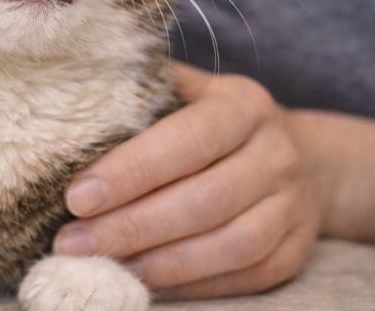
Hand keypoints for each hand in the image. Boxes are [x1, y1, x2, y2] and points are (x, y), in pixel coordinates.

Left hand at [55, 62, 321, 298]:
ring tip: (101, 265)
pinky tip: (143, 281)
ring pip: (229, 245)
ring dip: (159, 263)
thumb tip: (73, 97)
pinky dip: (191, 285)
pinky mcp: (296, 252)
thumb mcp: (185, 89)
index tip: (77, 197)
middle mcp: (277, 153)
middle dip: (132, 226)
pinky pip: (243, 276)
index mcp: (244, 105)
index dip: (132, 171)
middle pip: (206, 199)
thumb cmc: (211, 118)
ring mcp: (292, 207)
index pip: (189, 139)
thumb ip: (140, 91)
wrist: (303, 156)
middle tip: (72, 242)